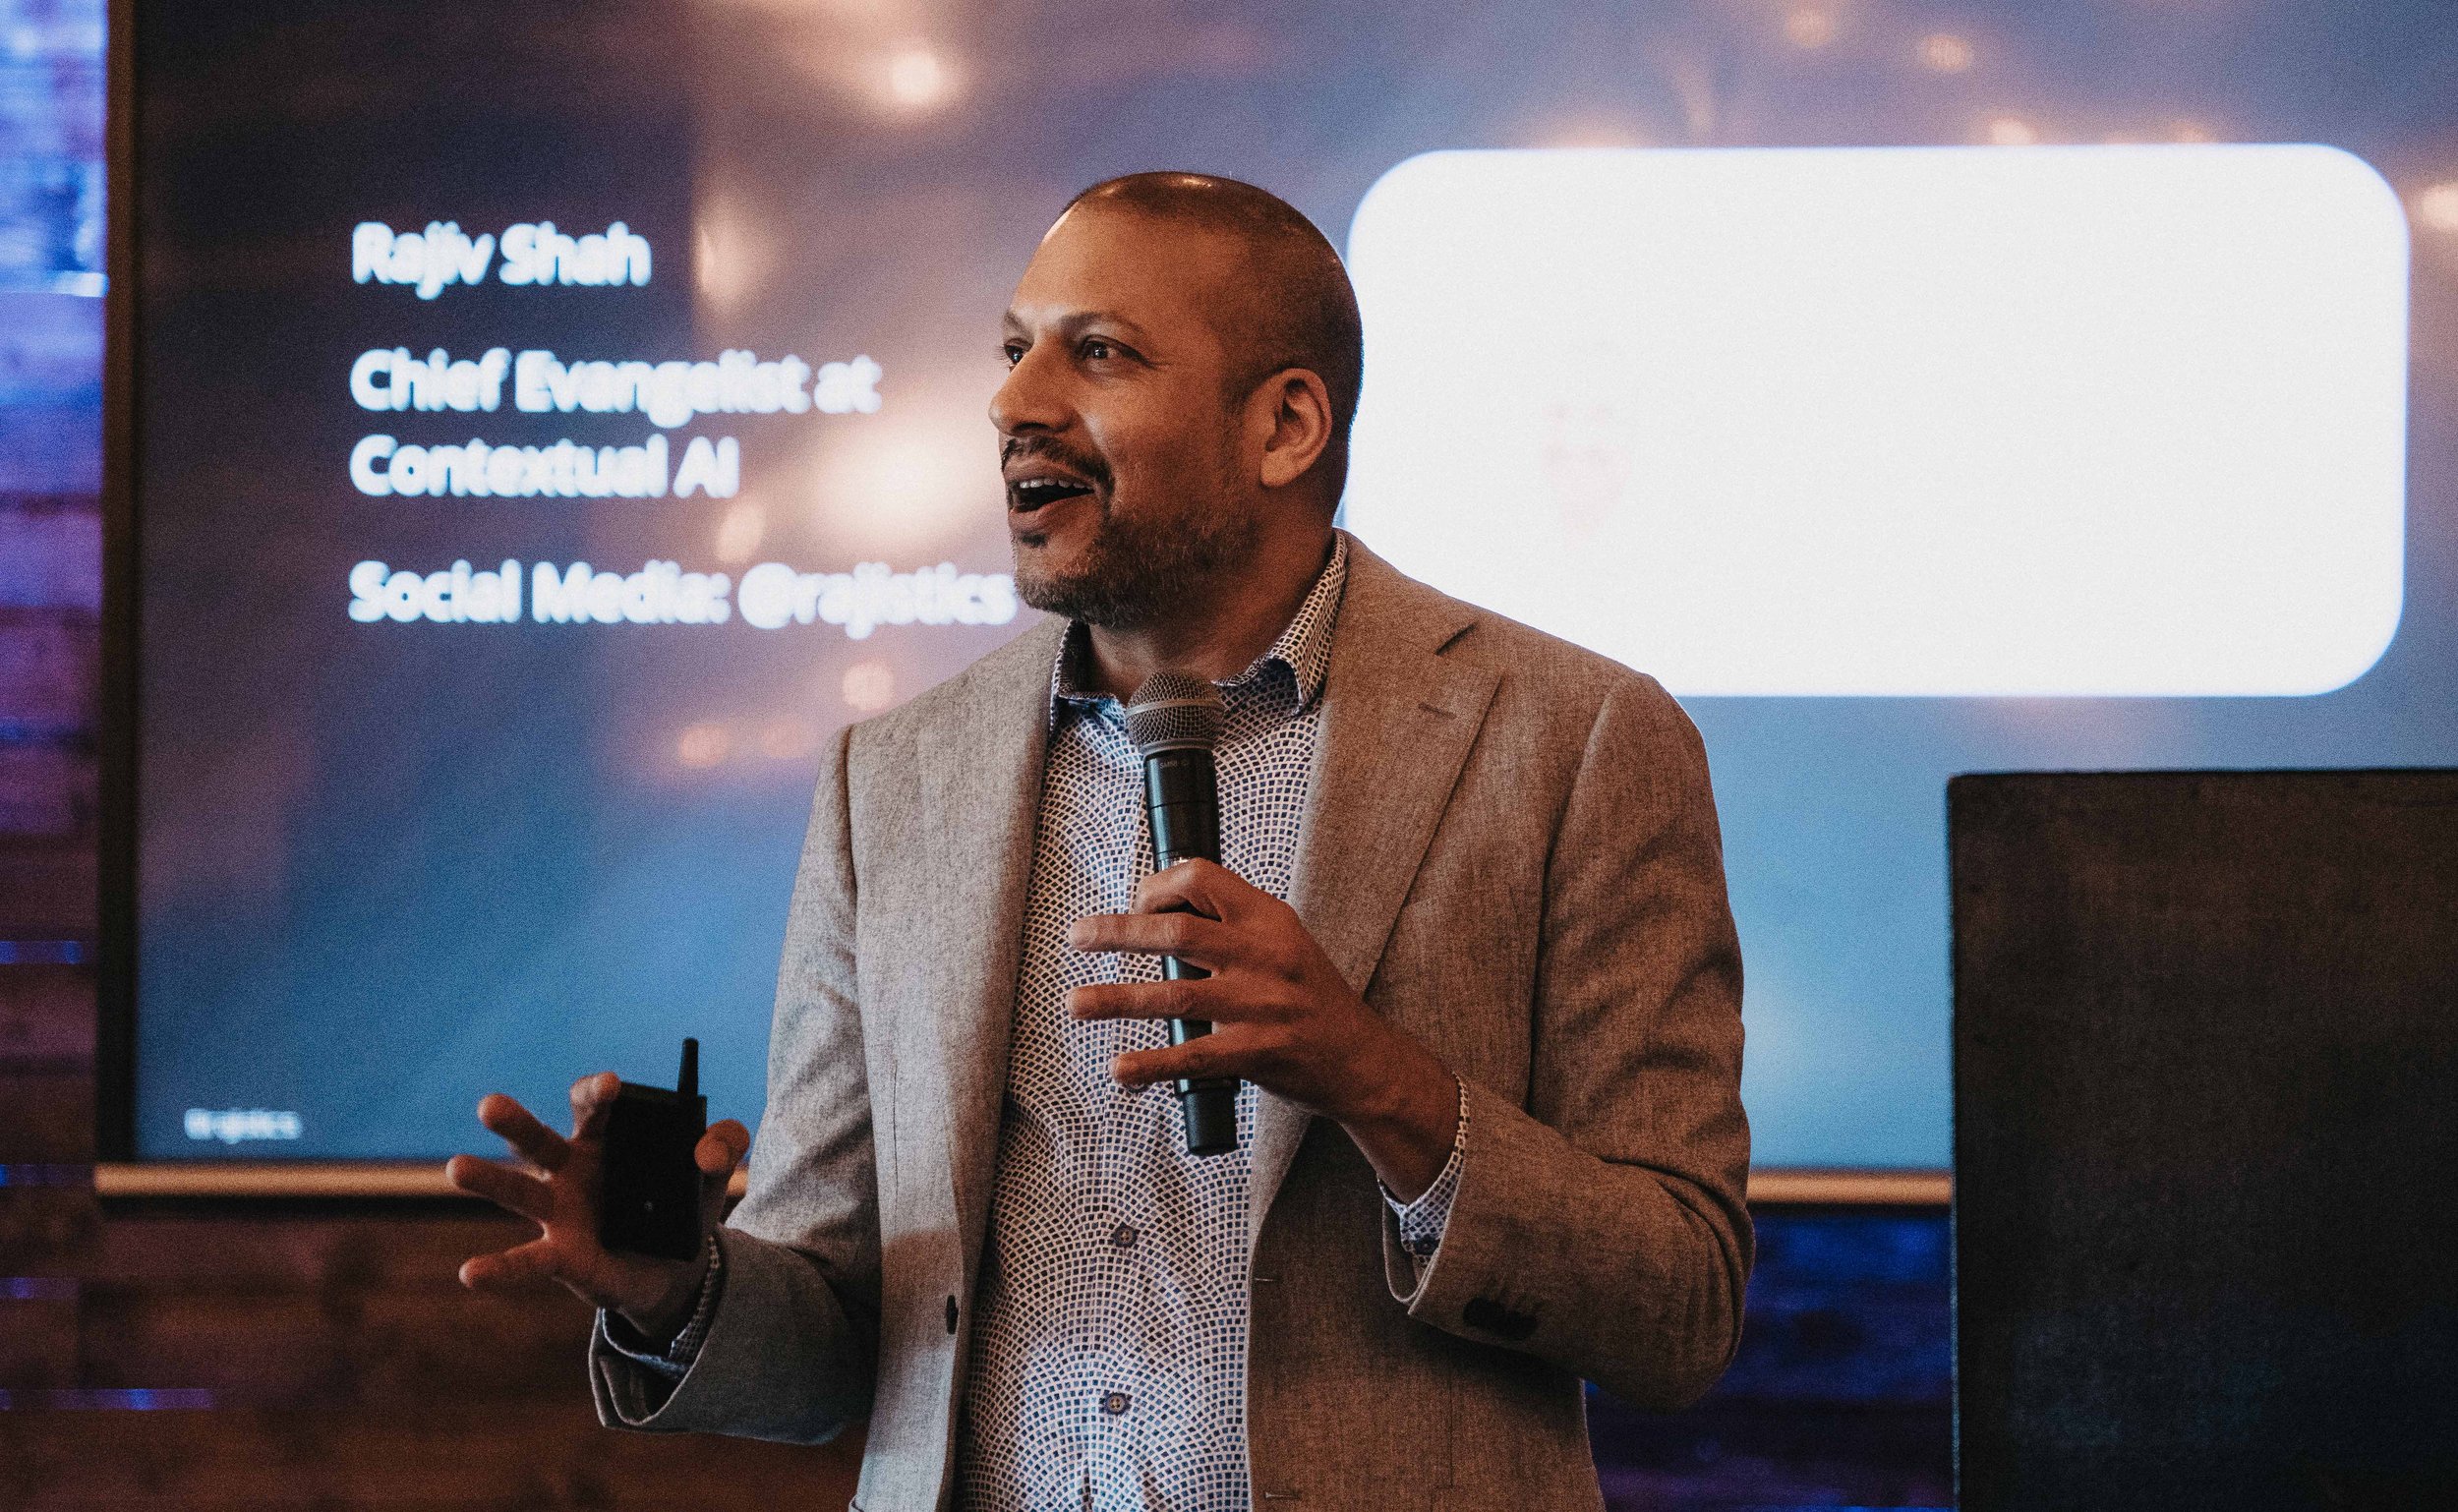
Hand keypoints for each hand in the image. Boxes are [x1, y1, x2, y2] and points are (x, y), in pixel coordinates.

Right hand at [446, 1072, 749, 1340]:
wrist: (675, 1270)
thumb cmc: (679, 1207)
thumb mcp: (710, 1174)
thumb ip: (723, 1146)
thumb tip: (708, 1151)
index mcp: (605, 1140)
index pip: (592, 1106)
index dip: (597, 1092)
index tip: (612, 1087)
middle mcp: (570, 1171)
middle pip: (539, 1139)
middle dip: (515, 1121)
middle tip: (490, 1105)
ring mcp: (558, 1213)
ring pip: (519, 1192)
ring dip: (488, 1179)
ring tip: (456, 1167)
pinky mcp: (559, 1256)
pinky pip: (525, 1260)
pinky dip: (498, 1268)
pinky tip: (470, 1273)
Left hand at [1067, 859, 1459, 1198]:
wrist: (1361, 1058)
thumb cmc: (1312, 999)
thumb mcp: (1282, 942)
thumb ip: (1230, 926)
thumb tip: (1158, 915)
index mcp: (1268, 919)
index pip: (1203, 880)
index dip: (1158, 887)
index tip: (1134, 904)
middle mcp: (1263, 956)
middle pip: (1177, 934)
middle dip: (1118, 933)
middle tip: (1078, 936)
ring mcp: (1260, 1005)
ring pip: (1174, 996)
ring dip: (1116, 999)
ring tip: (1075, 1002)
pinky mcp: (1257, 1052)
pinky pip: (1192, 1057)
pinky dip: (1150, 1064)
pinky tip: (1121, 1069)